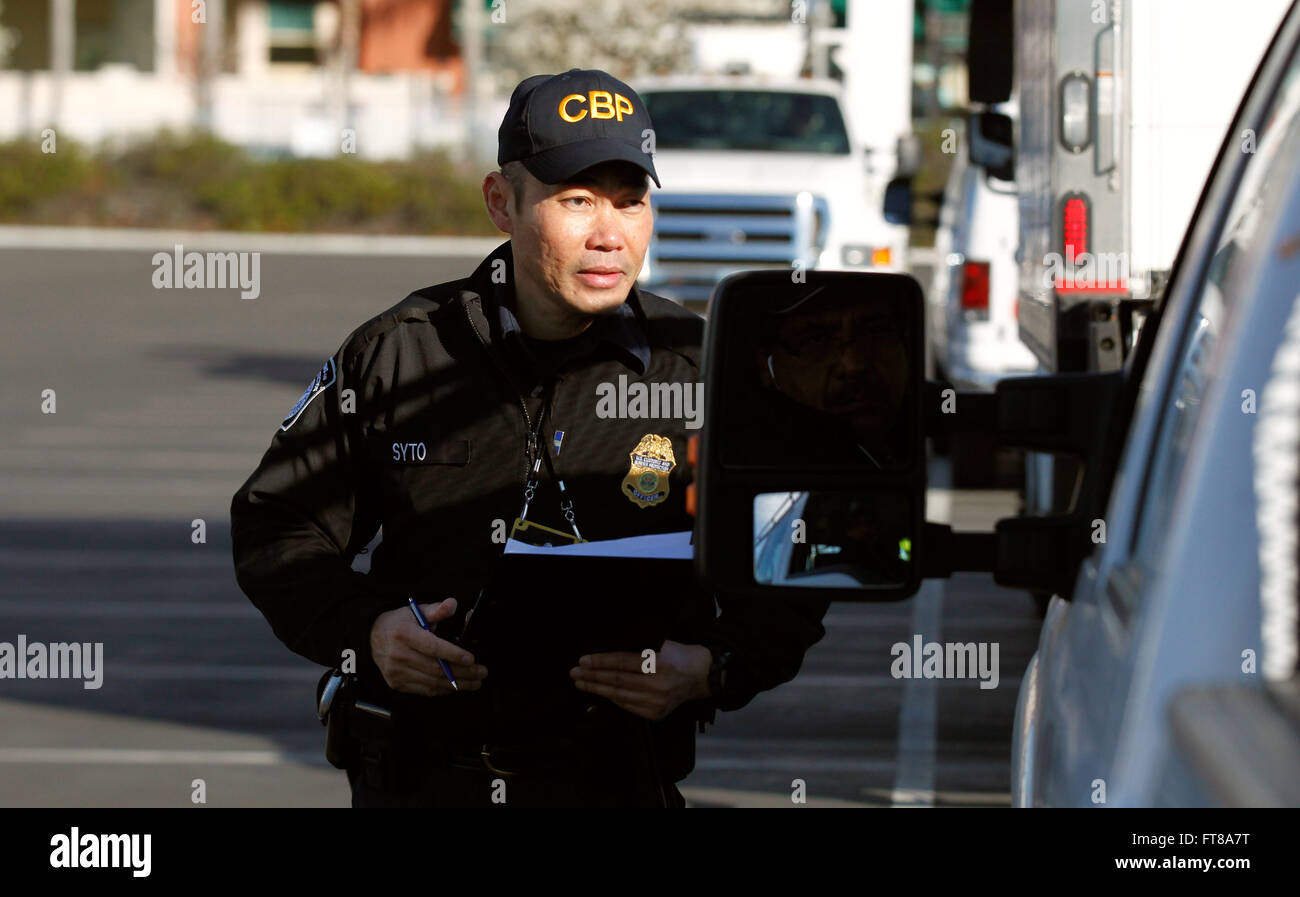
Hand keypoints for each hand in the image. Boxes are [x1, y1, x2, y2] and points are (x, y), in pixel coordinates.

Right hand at [369, 598, 487, 695]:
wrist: (372, 637)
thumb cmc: (399, 623)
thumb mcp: (416, 610)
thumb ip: (436, 609)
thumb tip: (452, 605)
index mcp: (404, 634)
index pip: (432, 647)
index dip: (453, 654)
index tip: (471, 658)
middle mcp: (399, 655)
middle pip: (436, 668)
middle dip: (463, 672)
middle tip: (481, 672)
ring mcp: (396, 672)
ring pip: (432, 683)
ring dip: (458, 684)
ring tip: (475, 681)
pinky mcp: (397, 683)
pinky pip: (425, 690)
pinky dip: (444, 689)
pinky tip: (457, 685)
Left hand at [570, 640, 711, 720]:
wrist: (702, 676)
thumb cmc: (679, 655)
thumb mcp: (660, 643)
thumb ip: (637, 647)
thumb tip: (605, 652)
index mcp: (659, 663)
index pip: (622, 662)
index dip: (600, 661)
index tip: (583, 660)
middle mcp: (658, 685)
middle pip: (617, 680)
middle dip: (592, 676)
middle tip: (574, 672)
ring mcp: (657, 702)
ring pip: (619, 695)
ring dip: (597, 689)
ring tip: (581, 683)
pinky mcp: (656, 713)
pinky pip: (627, 706)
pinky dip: (611, 699)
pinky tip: (599, 693)